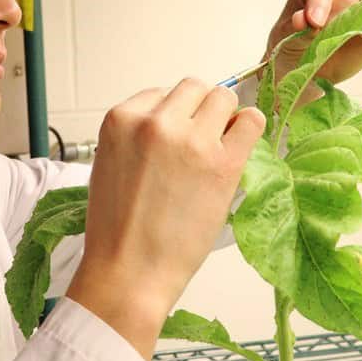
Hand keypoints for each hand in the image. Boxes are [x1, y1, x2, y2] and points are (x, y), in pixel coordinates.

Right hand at [65, 80, 265, 359]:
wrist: (128, 272)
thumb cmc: (117, 229)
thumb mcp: (110, 163)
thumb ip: (138, 135)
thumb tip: (178, 120)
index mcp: (120, 119)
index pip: (161, 92)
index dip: (174, 114)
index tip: (177, 136)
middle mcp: (155, 122)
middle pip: (193, 88)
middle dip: (200, 110)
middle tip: (200, 142)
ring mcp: (190, 140)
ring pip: (223, 97)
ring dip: (224, 118)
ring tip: (218, 149)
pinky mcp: (222, 163)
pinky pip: (251, 120)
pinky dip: (248, 129)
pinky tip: (238, 151)